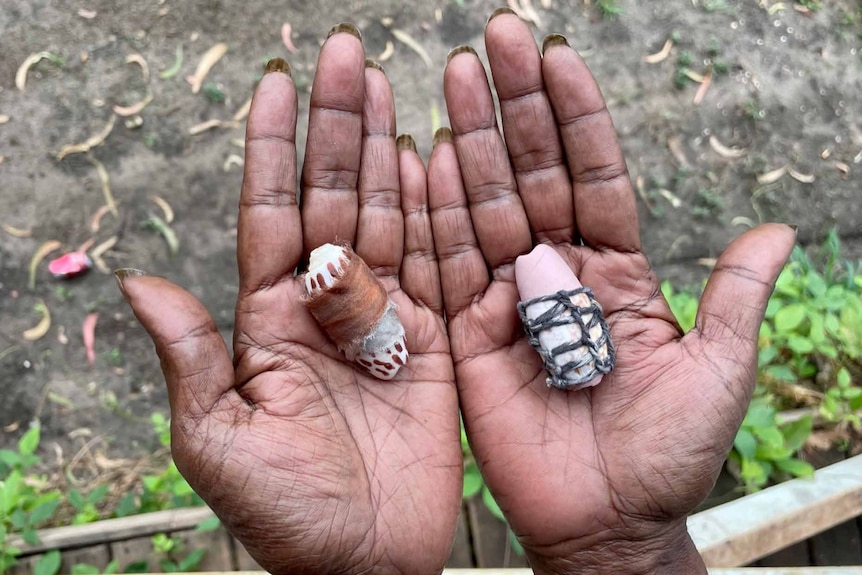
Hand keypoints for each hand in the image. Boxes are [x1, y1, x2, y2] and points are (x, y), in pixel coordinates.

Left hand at [117, 26, 460, 574]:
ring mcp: (383, 320)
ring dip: (383, 151)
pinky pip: (433, 263)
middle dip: (336, 125)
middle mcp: (325, 308)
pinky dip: (433, 211)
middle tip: (346, 55)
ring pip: (382, 216)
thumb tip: (140, 281)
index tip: (282, 82)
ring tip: (387, 88)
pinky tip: (430, 161)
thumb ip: (190, 357)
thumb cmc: (288, 516)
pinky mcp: (433, 342)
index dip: (275, 148)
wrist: (366, 563)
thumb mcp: (218, 442)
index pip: (270, 214)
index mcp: (267, 323)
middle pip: (330, 197)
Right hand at [428, 12, 795, 573]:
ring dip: (470, 141)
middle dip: (513, 107)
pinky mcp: (465, 335)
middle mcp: (557, 275)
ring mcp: (507, 301)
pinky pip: (447, 267)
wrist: (606, 524)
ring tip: (454, 76)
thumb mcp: (715, 372)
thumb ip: (732, 299)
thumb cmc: (667, 455)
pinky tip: (421, 156)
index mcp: (617, 274)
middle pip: (532, 176)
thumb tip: (777, 232)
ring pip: (485, 206)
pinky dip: (433, 213)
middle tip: (492, 39)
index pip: (594, 176)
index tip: (554, 56)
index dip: (575, 117)